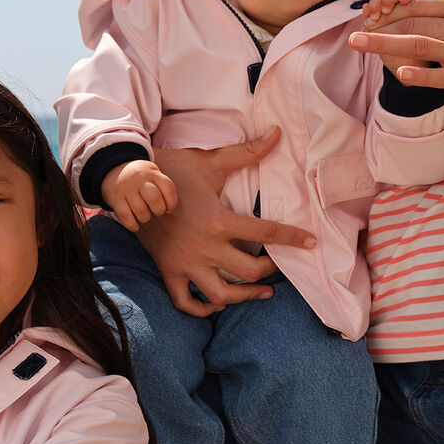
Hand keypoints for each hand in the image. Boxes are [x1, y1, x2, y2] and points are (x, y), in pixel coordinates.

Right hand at [101, 158, 178, 230]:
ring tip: (144, 216)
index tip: (168, 208)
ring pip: (141, 210)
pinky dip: (132, 225)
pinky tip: (135, 225)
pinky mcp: (115, 198)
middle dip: (159, 210)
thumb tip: (169, 209)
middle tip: (157, 211)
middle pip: (155, 199)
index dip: (172, 203)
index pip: (168, 188)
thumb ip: (162, 187)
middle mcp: (139, 179)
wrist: (112, 169)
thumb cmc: (140, 178)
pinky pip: (125, 216)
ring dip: (145, 218)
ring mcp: (126, 188)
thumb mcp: (152, 174)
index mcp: (152, 174)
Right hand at [131, 130, 315, 317]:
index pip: (266, 234)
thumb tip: (277, 134)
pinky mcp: (169, 271)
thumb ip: (246, 152)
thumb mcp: (210, 161)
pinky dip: (203, 309)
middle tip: (278, 266)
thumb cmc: (173, 171)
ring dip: (245, 297)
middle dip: (270, 272)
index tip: (310, 243)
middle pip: (248, 272)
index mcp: (218, 221)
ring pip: (221, 295)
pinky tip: (219, 303)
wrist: (132, 185)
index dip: (292, 239)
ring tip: (261, 292)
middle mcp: (204, 248)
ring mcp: (185, 263)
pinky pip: (186, 302)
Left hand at [350, 0, 443, 122]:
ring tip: (358, 44)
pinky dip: (417, 73)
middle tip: (356, 31)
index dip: (392, 9)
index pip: (421, 4)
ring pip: (418, 45)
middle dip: (381, 27)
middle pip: (414, 23)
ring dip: (383, 44)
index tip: (372, 15)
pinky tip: (397, 72)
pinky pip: (437, 75)